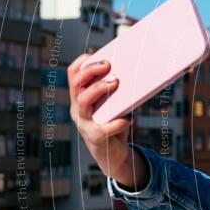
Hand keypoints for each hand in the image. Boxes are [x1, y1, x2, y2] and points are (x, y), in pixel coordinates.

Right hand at [68, 53, 147, 189]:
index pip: (73, 76)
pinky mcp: (95, 138)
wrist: (114, 155)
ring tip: (115, 82)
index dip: (81, 64)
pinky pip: (104, 128)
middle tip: (108, 65)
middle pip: (77, 85)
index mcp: (80, 98)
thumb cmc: (114, 124)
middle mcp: (78, 109)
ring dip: (99, 89)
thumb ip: (119, 93)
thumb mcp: (115, 106)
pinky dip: (117, 123)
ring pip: (84, 102)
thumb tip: (136, 73)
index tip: (92, 54)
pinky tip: (128, 119)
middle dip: (91, 72)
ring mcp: (84, 123)